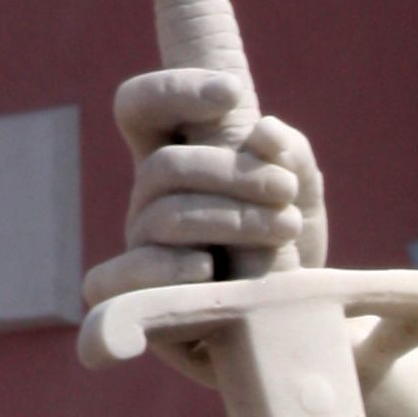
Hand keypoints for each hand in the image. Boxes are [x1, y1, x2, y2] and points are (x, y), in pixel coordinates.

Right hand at [95, 62, 327, 299]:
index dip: (172, 90)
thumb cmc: (292, 250)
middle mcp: (150, 203)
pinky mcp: (137, 302)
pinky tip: (208, 268)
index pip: (141, 108)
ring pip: (161, 217)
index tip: (233, 93)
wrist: (303, 325)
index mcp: (177, 164)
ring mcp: (141, 251)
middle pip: (165, 166)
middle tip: (286, 189)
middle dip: (230, 172)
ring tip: (285, 229)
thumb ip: (291, 155)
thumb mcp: (303, 196)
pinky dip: (162, 269)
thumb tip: (265, 131)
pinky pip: (114, 278)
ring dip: (230, 219)